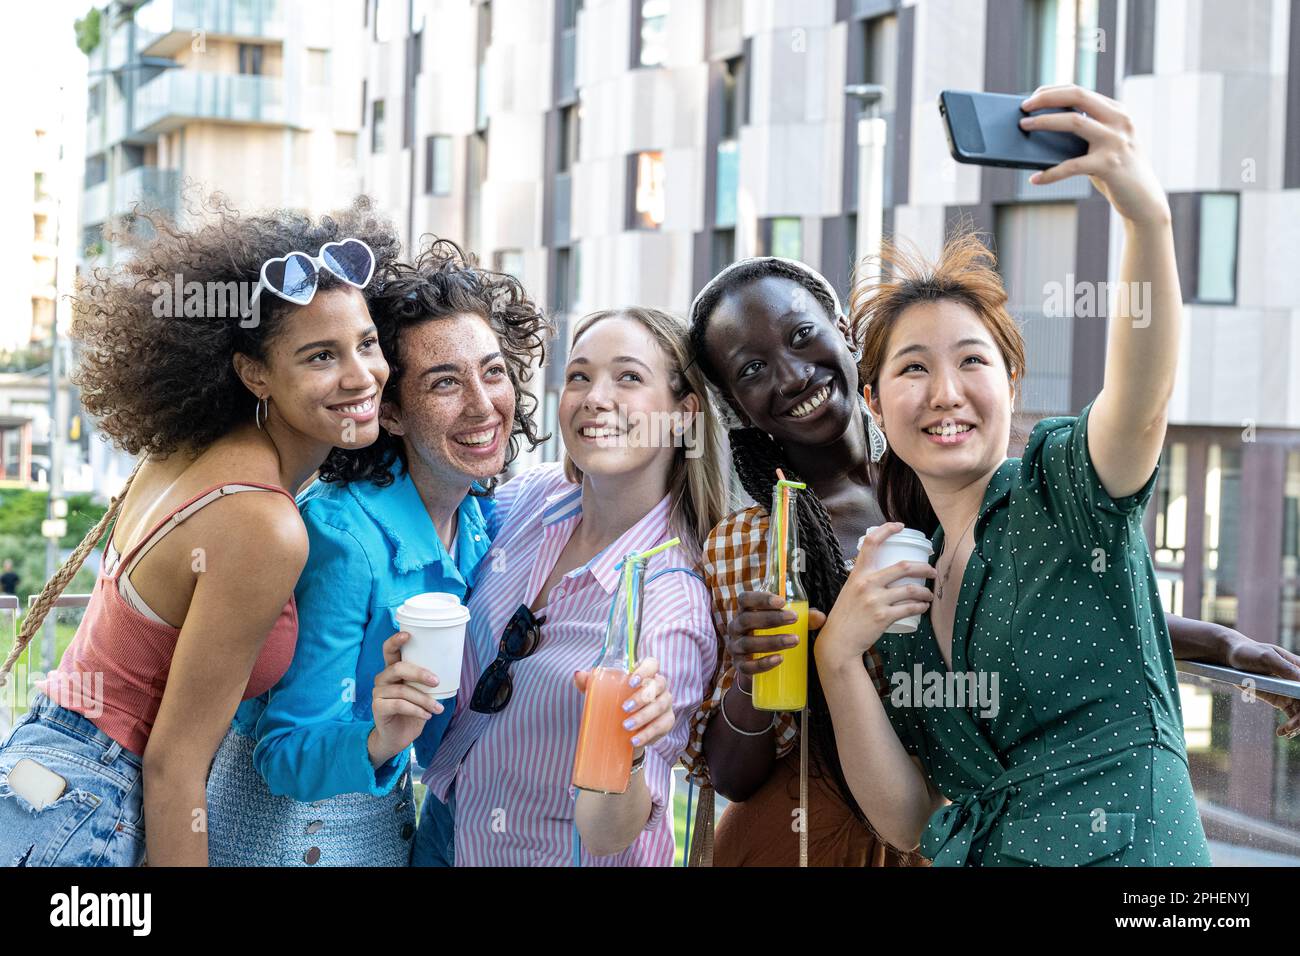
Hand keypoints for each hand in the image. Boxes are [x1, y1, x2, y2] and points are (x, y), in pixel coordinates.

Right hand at [368, 631, 444, 766]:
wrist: (397, 737)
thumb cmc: (412, 711)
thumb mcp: (422, 693)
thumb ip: (427, 681)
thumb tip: (451, 669)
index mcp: (393, 670)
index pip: (389, 650)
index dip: (395, 640)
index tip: (408, 634)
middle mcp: (383, 678)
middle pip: (398, 668)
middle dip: (419, 673)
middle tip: (436, 682)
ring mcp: (378, 692)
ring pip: (402, 690)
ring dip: (424, 699)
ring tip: (438, 708)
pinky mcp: (378, 707)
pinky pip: (399, 705)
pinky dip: (417, 710)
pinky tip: (427, 715)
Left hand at [574, 657, 674, 756]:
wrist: (624, 733)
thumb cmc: (614, 704)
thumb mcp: (601, 693)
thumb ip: (590, 683)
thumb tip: (578, 675)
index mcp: (645, 673)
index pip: (652, 663)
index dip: (645, 670)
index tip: (631, 681)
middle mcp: (659, 686)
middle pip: (658, 685)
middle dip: (642, 696)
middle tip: (624, 708)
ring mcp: (665, 703)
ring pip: (660, 706)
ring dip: (643, 716)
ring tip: (625, 726)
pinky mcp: (667, 722)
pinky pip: (662, 726)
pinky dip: (647, 734)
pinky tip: (634, 740)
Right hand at [724, 591, 827, 686]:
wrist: (758, 665)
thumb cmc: (773, 635)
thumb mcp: (786, 623)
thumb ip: (803, 618)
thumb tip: (820, 617)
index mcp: (745, 612)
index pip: (745, 599)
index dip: (761, 599)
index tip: (782, 601)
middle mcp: (735, 627)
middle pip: (747, 619)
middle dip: (771, 618)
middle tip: (794, 618)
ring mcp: (735, 647)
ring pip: (748, 643)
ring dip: (772, 641)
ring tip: (794, 640)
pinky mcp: (739, 666)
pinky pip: (747, 666)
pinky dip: (763, 663)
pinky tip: (779, 659)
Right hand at [815, 522, 936, 668]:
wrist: (838, 642)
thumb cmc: (844, 616)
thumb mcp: (849, 591)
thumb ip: (864, 581)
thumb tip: (882, 574)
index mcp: (857, 574)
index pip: (871, 543)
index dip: (886, 529)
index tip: (900, 526)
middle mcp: (866, 583)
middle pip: (903, 566)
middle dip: (924, 567)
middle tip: (932, 571)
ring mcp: (875, 600)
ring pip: (911, 590)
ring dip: (925, 591)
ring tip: (929, 594)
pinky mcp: (883, 617)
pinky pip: (910, 608)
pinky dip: (921, 607)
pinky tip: (923, 607)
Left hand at [1019, 84, 1170, 227]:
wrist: (1144, 198)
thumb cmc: (1115, 171)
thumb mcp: (1104, 145)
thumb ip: (1085, 133)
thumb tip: (1042, 128)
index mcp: (1116, 112)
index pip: (1080, 91)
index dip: (1053, 91)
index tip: (1032, 96)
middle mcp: (1119, 121)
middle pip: (1078, 96)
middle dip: (1047, 97)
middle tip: (1024, 106)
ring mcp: (1115, 141)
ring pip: (1074, 122)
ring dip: (1045, 122)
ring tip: (1024, 126)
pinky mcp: (1109, 165)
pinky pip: (1072, 166)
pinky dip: (1050, 173)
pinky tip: (1035, 179)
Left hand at [1223, 632, 1299, 737]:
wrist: (1231, 657)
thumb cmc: (1248, 652)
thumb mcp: (1265, 657)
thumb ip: (1283, 667)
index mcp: (1299, 668)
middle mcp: (1297, 682)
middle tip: (1291, 728)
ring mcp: (1290, 692)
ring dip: (1298, 725)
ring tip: (1285, 731)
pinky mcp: (1281, 699)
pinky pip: (1292, 715)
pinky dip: (1291, 726)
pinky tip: (1282, 732)